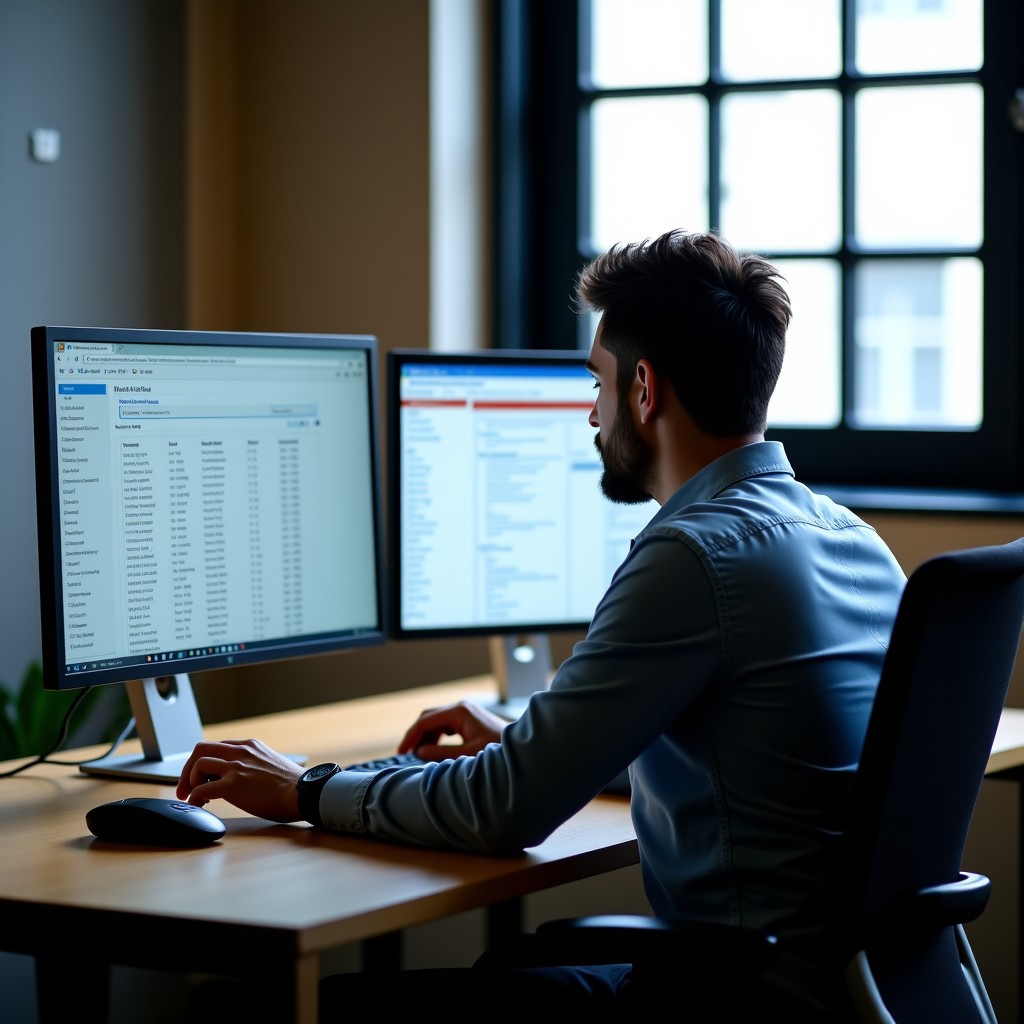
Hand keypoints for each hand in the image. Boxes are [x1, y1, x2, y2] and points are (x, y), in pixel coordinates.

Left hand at [175, 738, 303, 821]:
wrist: (304, 793)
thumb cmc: (293, 785)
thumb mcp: (272, 763)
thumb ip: (255, 764)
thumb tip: (244, 778)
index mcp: (250, 745)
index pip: (217, 746)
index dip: (203, 762)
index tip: (200, 778)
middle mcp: (241, 752)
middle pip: (201, 749)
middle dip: (187, 769)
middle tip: (185, 787)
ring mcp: (236, 767)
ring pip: (198, 764)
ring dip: (189, 782)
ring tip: (192, 797)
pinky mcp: (233, 785)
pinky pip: (201, 789)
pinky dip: (194, 798)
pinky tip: (198, 806)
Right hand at [397, 700, 507, 759]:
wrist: (521, 748)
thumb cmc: (498, 751)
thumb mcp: (468, 754)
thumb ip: (441, 753)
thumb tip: (419, 752)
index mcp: (459, 712)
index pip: (425, 720)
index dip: (411, 736)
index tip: (401, 752)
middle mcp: (460, 708)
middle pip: (428, 718)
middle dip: (416, 735)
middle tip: (405, 754)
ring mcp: (465, 712)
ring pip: (436, 721)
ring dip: (426, 737)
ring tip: (418, 755)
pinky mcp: (469, 719)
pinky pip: (446, 725)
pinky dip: (436, 737)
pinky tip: (433, 750)